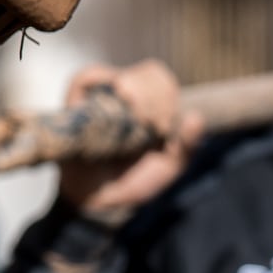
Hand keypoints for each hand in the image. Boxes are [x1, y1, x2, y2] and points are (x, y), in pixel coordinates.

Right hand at [61, 61, 196, 220]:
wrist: (99, 198)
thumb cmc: (136, 179)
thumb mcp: (169, 167)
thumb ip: (187, 146)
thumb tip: (196, 117)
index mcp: (154, 104)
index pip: (162, 78)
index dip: (167, 93)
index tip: (164, 125)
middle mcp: (129, 94)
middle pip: (149, 73)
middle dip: (156, 101)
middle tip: (150, 127)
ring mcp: (103, 95)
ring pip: (123, 77)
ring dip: (134, 98)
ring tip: (134, 121)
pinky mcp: (76, 102)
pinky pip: (85, 79)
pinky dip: (99, 87)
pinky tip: (109, 110)